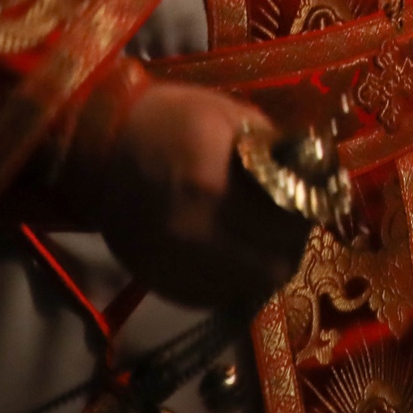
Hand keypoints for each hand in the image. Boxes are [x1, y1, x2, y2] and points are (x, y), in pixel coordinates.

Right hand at [98, 82, 311, 309]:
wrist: (97, 148)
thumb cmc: (169, 121)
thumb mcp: (230, 115)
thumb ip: (275, 149)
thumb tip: (314, 176)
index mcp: (214, 182)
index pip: (286, 221)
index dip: (307, 215)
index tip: (313, 204)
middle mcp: (193, 231)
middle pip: (272, 266)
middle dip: (288, 247)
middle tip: (290, 229)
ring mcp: (172, 263)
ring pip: (245, 290)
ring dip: (261, 268)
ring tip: (262, 242)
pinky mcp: (157, 281)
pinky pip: (213, 297)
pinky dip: (231, 280)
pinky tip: (232, 255)